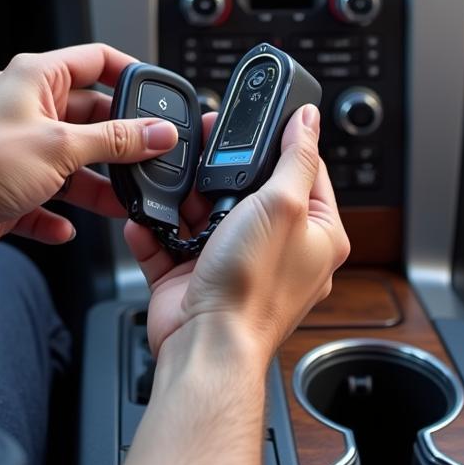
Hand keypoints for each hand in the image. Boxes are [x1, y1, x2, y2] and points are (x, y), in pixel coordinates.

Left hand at [0, 44, 179, 277]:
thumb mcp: (62, 146)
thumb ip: (115, 140)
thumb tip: (155, 132)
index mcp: (35, 78)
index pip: (94, 60)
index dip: (129, 73)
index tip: (156, 95)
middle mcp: (26, 107)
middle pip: (88, 116)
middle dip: (118, 140)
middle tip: (148, 156)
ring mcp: (18, 148)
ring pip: (72, 161)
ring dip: (96, 183)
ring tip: (123, 199)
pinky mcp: (9, 187)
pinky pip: (47, 198)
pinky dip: (60, 213)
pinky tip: (67, 226)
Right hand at [126, 104, 349, 363]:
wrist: (206, 344)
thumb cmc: (252, 287)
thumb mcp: (282, 205)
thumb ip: (295, 157)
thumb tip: (309, 120)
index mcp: (314, 234)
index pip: (306, 171)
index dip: (280, 143)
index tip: (255, 122)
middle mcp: (277, 249)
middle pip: (247, 188)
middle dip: (219, 170)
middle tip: (203, 147)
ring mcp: (233, 262)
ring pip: (204, 211)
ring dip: (184, 199)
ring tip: (174, 188)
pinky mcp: (195, 275)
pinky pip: (171, 241)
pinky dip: (157, 230)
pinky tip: (149, 220)